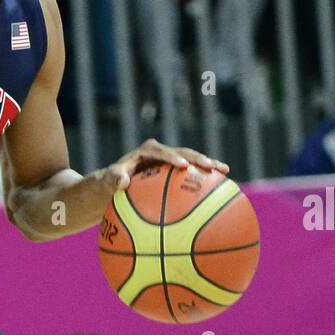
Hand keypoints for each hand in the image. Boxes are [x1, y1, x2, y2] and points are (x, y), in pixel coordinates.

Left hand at [105, 140, 228, 196]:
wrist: (118, 180)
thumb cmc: (113, 179)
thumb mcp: (109, 178)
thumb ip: (114, 178)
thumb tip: (122, 183)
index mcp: (148, 150)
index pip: (161, 151)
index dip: (172, 157)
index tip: (182, 165)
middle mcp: (162, 152)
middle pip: (183, 152)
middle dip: (197, 158)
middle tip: (210, 166)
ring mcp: (172, 160)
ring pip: (193, 160)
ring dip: (208, 164)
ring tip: (225, 170)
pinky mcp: (177, 169)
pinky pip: (193, 172)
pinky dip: (206, 177)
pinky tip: (222, 184)